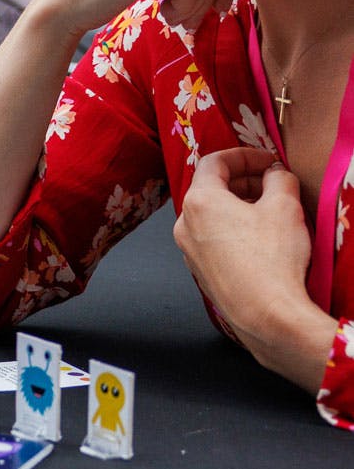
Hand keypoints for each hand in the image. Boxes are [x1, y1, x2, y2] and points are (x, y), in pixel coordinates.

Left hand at [178, 148, 333, 387]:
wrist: (264, 313)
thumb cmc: (272, 257)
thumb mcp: (285, 207)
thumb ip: (279, 180)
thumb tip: (276, 173)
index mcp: (199, 201)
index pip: (215, 162)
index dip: (245, 155)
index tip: (270, 161)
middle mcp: (184, 224)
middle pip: (211, 189)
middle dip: (245, 181)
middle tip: (275, 184)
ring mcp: (188, 250)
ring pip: (212, 215)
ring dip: (240, 206)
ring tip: (272, 210)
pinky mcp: (200, 271)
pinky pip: (214, 239)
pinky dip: (234, 229)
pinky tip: (261, 239)